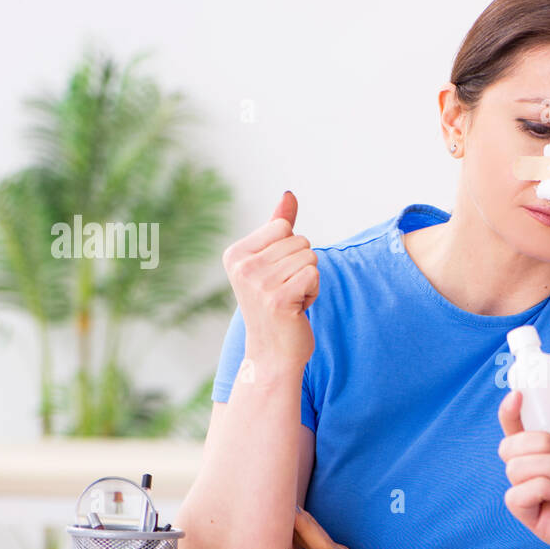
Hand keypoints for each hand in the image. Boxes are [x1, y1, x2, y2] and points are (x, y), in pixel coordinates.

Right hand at [222, 191, 318, 368]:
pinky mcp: (279, 300)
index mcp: (235, 254)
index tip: (277, 275)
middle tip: (285, 291)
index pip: (283, 226)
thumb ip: (279, 227)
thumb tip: (289, 195)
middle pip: (300, 241)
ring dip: (308, 280)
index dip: (290, 250)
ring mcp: (259, 284)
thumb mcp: (272, 262)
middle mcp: (243, 267)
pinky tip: (296, 309)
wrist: (271, 354)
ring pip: (309, 258)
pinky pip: (314, 275)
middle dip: (302, 266)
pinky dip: (313, 293)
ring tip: (291, 300)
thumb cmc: (274, 305)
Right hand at [498, 366, 549, 548]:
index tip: (518, 394)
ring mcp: (542, 500)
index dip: (511, 412)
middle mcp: (545, 475)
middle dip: (534, 441)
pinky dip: (540, 488)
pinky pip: (516, 498)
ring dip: (547, 466)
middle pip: (509, 448)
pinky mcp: (541, 524)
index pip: (519, 430)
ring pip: (513, 470)